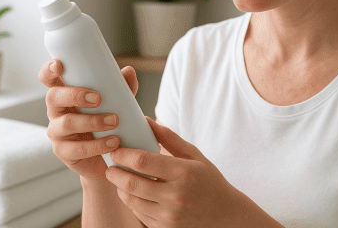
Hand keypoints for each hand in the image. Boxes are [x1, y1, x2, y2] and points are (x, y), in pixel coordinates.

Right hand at [38, 59, 138, 181]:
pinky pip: (77, 149)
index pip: (49, 78)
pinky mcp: (64, 152)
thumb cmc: (106, 122)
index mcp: (65, 94)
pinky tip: (113, 143)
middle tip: (99, 99)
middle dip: (75, 95)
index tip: (59, 65)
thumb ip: (122, 87)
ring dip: (92, 121)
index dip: (49, 70)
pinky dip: (97, 145)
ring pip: (66, 123)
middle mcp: (56, 111)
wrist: (109, 157)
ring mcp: (57, 132)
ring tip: (114, 121)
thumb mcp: (115, 103)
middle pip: (53, 97)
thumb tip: (129, 71)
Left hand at [105, 117, 246, 227]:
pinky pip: (138, 214)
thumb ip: (168, 138)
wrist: (226, 215)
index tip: (117, 149)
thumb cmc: (209, 180)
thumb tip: (145, 120)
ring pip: (131, 200)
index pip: (142, 161)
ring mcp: (169, 216)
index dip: (123, 154)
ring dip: (120, 187)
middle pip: (131, 182)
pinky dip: (131, 201)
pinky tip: (133, 192)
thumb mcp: (194, 155)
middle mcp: (175, 196)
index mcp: (183, 173)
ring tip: (119, 178)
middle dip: (114, 172)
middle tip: (111, 165)